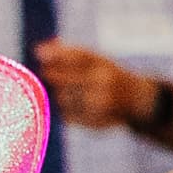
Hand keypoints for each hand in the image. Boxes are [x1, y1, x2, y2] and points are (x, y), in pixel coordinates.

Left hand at [29, 40, 151, 130]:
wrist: (136, 99)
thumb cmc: (106, 74)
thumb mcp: (93, 59)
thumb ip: (66, 53)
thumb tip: (37, 50)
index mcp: (103, 66)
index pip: (72, 60)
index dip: (52, 58)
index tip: (38, 56)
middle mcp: (102, 86)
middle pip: (64, 81)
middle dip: (51, 76)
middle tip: (45, 73)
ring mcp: (99, 106)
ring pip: (63, 100)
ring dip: (58, 93)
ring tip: (66, 89)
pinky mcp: (95, 122)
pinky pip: (68, 115)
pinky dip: (65, 109)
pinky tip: (74, 103)